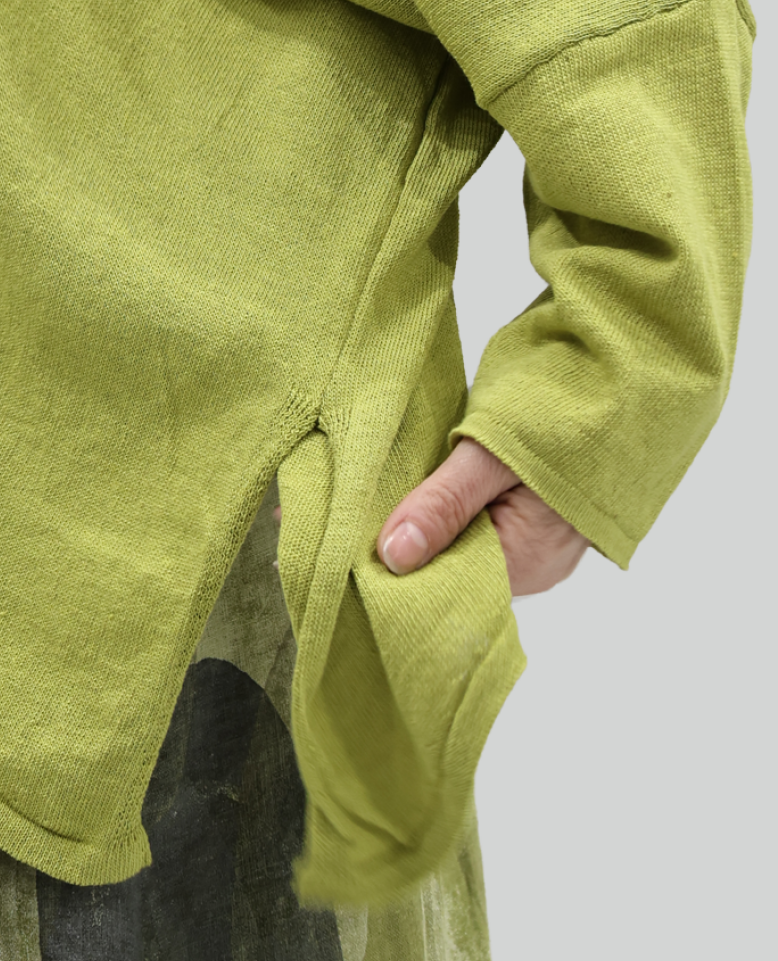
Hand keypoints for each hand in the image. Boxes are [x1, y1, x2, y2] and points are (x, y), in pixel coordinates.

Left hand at [271, 438, 589, 596]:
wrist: (627, 371)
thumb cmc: (573, 412)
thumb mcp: (495, 456)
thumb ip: (444, 504)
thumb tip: (391, 556)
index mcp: (527, 562)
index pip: (442, 589)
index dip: (390, 573)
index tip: (336, 551)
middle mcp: (529, 561)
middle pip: (444, 565)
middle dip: (392, 541)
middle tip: (333, 515)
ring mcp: (530, 534)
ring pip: (453, 538)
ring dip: (411, 516)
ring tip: (356, 495)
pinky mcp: (525, 506)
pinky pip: (468, 514)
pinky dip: (435, 500)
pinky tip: (400, 480)